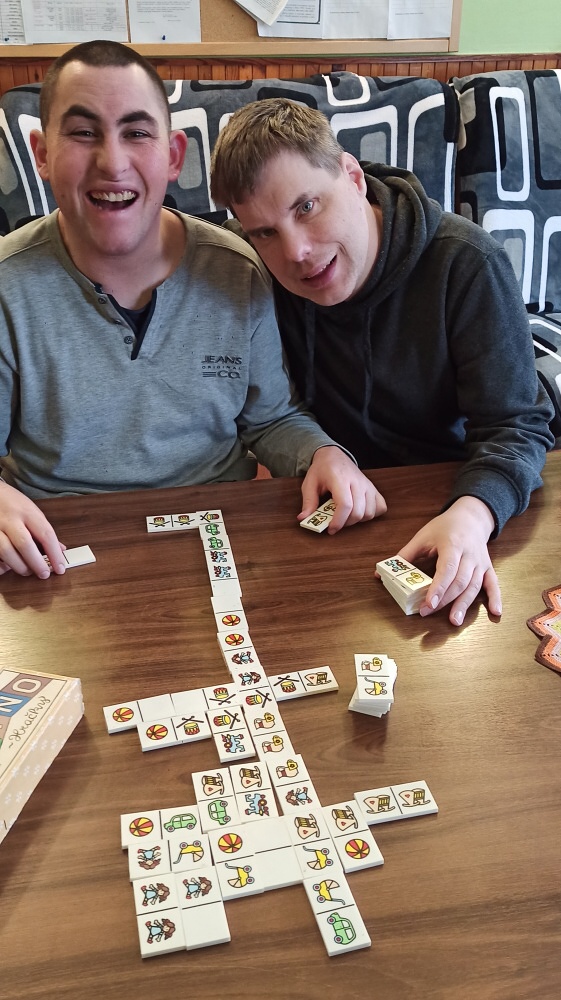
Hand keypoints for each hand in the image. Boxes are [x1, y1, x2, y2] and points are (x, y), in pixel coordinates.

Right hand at [0, 481, 65, 578]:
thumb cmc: (12, 503)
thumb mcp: (31, 511)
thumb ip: (43, 531)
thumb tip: (60, 549)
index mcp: (27, 512)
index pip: (45, 534)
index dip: (54, 554)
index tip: (60, 568)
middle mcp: (10, 519)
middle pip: (24, 544)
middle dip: (36, 563)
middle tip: (44, 574)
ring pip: (6, 551)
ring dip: (19, 566)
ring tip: (27, 571)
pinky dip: (2, 565)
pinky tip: (8, 567)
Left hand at [299, 446, 385, 531]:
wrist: (333, 456)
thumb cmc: (322, 470)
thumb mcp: (309, 483)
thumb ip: (308, 502)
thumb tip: (303, 519)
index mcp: (340, 478)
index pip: (345, 504)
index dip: (339, 521)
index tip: (331, 529)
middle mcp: (357, 481)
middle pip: (358, 512)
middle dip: (346, 523)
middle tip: (335, 522)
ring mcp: (368, 485)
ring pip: (370, 512)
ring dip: (358, 520)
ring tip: (346, 516)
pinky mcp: (374, 488)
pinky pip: (380, 507)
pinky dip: (372, 514)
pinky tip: (360, 511)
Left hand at [397, 496, 501, 625]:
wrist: (470, 517)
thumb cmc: (444, 527)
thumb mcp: (423, 536)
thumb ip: (405, 555)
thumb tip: (381, 574)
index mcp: (452, 545)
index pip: (447, 569)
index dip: (438, 588)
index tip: (428, 604)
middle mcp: (469, 554)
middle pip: (460, 581)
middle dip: (444, 599)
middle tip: (429, 613)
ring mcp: (480, 562)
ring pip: (474, 586)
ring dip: (464, 604)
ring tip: (454, 621)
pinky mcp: (488, 568)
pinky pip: (493, 584)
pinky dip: (496, 598)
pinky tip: (496, 612)